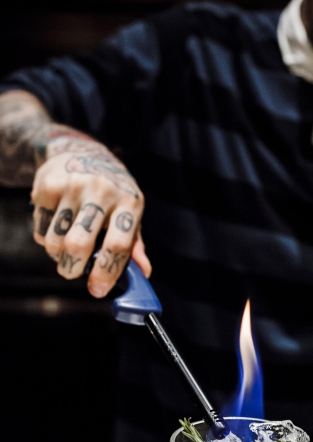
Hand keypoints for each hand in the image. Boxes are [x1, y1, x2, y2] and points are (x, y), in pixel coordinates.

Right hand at [31, 134, 150, 297]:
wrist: (82, 151)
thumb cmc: (113, 193)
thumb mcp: (130, 213)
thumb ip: (135, 245)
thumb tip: (144, 273)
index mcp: (129, 202)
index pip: (119, 244)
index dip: (107, 273)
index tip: (97, 290)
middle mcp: (102, 192)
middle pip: (80, 244)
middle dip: (73, 269)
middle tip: (72, 273)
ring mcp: (73, 186)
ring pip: (56, 240)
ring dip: (58, 256)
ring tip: (65, 251)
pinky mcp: (47, 185)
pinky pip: (40, 228)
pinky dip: (45, 237)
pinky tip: (56, 227)